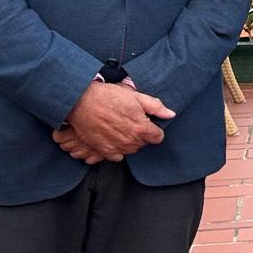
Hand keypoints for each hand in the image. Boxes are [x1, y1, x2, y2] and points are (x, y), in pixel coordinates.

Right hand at [55, 83, 174, 163]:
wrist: (81, 102)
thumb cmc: (109, 97)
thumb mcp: (136, 97)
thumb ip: (156, 107)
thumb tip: (170, 114)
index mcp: (141, 128)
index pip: (158, 137)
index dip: (155, 129)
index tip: (148, 123)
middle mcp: (130, 141)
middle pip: (144, 143)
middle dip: (142, 134)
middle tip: (131, 121)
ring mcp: (116, 148)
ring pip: (132, 149)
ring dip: (130, 141)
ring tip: (121, 126)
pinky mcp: (103, 151)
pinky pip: (117, 156)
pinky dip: (117, 148)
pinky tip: (113, 136)